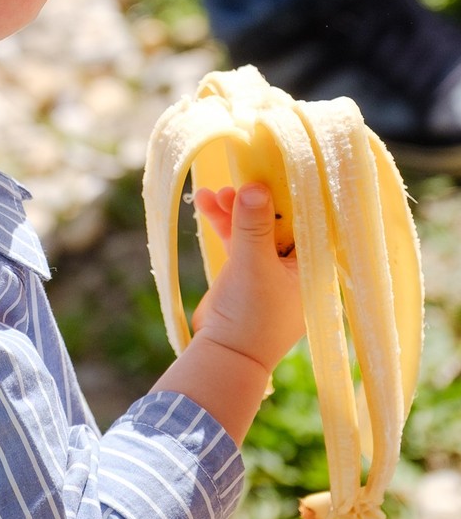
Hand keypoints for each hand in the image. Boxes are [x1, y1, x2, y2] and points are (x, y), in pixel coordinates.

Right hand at [154, 183, 304, 444]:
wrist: (225, 355)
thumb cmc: (252, 315)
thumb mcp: (253, 263)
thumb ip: (253, 223)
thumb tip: (255, 185)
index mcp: (313, 264)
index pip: (310, 218)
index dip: (293, 191)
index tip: (276, 163)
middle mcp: (297, 263)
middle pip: (281, 217)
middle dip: (257, 197)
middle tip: (239, 175)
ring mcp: (271, 267)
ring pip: (255, 226)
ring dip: (234, 208)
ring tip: (213, 191)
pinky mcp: (246, 271)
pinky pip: (238, 238)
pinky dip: (223, 222)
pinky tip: (205, 202)